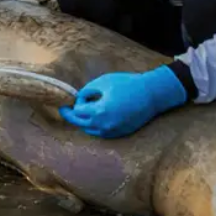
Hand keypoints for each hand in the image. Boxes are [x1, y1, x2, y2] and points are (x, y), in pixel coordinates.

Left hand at [59, 65, 186, 137]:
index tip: (69, 100)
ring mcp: (113, 131)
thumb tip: (79, 99)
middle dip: (72, 117)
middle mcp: (104, 125)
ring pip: (91, 130)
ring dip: (84, 122)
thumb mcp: (104, 82)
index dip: (73, 104)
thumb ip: (87, 91)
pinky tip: (95, 117)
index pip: (77, 112)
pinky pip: (102, 132)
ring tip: (82, 112)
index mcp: (99, 111)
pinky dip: (95, 126)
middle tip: (65, 111)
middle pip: (81, 124)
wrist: (151, 94)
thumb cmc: (127, 84)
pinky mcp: (120, 133)